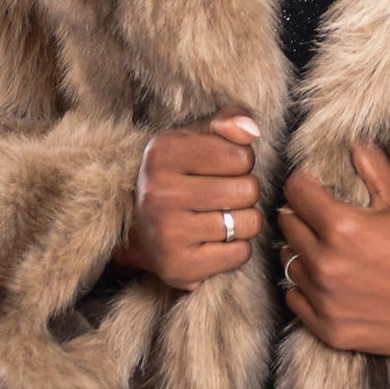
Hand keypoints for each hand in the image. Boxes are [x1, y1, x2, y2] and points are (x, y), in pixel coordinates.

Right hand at [111, 105, 263, 290]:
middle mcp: (158, 192)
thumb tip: (251, 130)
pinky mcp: (177, 267)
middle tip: (219, 196)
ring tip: (217, 216)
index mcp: (161, 152)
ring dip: (242, 221)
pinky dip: (236, 248)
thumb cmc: (179, 175)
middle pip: (248, 190)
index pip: (242, 156)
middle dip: (242, 192)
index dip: (241, 162)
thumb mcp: (197, 137)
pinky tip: (214, 241)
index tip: (219, 169)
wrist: (139, 229)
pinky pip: (240, 254)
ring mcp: (166, 233)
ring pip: (248, 223)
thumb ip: (228, 121)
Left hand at [277, 140, 389, 356]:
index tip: (313, 185)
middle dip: (302, 214)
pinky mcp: (329, 329)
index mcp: (342, 227)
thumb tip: (356, 141)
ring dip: (303, 251)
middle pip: (287, 225)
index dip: (305, 183)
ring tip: (329, 249)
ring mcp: (326, 300)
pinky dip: (306, 287)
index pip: (296, 192)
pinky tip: (329, 281)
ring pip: (289, 262)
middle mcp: (326, 264)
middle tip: (323, 215)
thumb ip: (374, 171)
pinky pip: (295, 299)